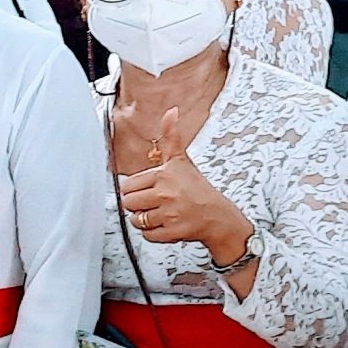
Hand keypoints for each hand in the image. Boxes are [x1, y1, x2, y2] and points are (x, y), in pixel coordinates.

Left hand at [118, 109, 249, 255]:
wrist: (219, 216)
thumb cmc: (198, 189)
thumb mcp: (182, 161)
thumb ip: (171, 138)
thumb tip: (171, 112)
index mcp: (164, 175)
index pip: (128, 185)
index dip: (136, 189)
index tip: (149, 189)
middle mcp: (166, 193)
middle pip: (129, 203)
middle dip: (139, 204)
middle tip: (155, 202)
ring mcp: (170, 214)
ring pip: (136, 220)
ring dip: (145, 220)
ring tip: (161, 213)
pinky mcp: (173, 232)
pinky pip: (147, 235)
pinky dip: (154, 233)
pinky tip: (166, 224)